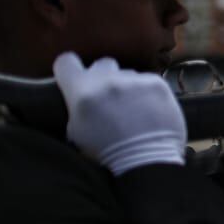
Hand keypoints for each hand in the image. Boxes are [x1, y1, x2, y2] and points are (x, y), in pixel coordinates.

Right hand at [52, 52, 186, 175]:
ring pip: (127, 74)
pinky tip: (150, 109)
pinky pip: (148, 80)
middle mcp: (107, 80)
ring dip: (127, 86)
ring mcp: (134, 80)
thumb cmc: (106, 153)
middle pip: (102, 64)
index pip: (66, 61)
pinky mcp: (158, 84)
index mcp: (81, 91)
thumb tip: (78, 93)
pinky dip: (148, 92)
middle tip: (108, 97)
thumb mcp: (76, 131)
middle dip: (103, 77)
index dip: (70, 69)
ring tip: (133, 108)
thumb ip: (76, 104)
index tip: (74, 77)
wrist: (146, 162)